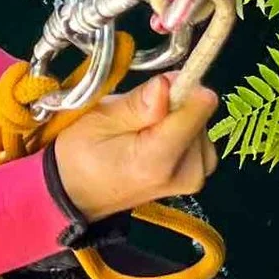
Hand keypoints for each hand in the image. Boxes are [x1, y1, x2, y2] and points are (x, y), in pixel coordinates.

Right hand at [51, 74, 218, 223]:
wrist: (77, 194)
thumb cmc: (80, 155)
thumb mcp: (98, 119)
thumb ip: (138, 103)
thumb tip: (169, 83)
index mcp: (158, 160)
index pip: (198, 107)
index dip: (180, 86)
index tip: (157, 87)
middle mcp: (187, 172)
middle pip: (199, 112)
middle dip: (172, 104)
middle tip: (136, 117)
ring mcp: (196, 177)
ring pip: (200, 122)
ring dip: (174, 117)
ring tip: (140, 130)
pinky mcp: (198, 175)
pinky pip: (199, 137)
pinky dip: (178, 130)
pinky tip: (153, 139)